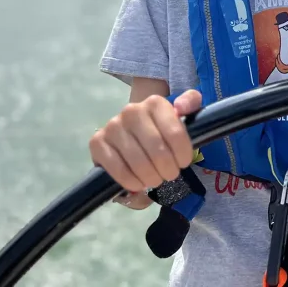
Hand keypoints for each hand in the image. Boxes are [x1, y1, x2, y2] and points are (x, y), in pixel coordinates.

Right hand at [89, 90, 202, 205]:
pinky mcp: (97, 142)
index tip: (183, 162)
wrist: (132, 134)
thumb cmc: (161, 129)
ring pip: (139, 162)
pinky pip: (118, 169)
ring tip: (155, 179)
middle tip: (169, 175)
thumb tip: (180, 107)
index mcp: (155, 103)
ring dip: (151, 178)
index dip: (183, 154)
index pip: (175, 134)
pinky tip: (138, 183)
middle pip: (157, 151)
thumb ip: (190, 102)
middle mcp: (131, 111)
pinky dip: (131, 181)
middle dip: (168, 169)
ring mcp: (112, 126)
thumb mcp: (182, 114)